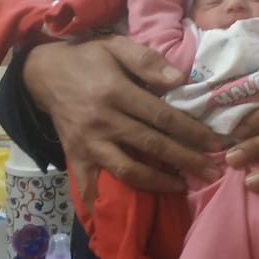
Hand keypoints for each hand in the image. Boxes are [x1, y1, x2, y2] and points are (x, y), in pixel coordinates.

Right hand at [22, 35, 222, 208]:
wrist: (43, 72)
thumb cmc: (87, 58)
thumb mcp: (116, 46)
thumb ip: (147, 60)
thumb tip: (178, 79)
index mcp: (116, 92)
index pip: (162, 117)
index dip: (192, 131)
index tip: (215, 144)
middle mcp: (103, 121)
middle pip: (152, 145)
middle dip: (186, 160)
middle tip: (214, 171)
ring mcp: (88, 142)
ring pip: (127, 169)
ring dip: (158, 182)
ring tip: (182, 185)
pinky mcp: (75, 155)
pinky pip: (90, 183)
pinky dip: (103, 201)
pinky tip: (124, 212)